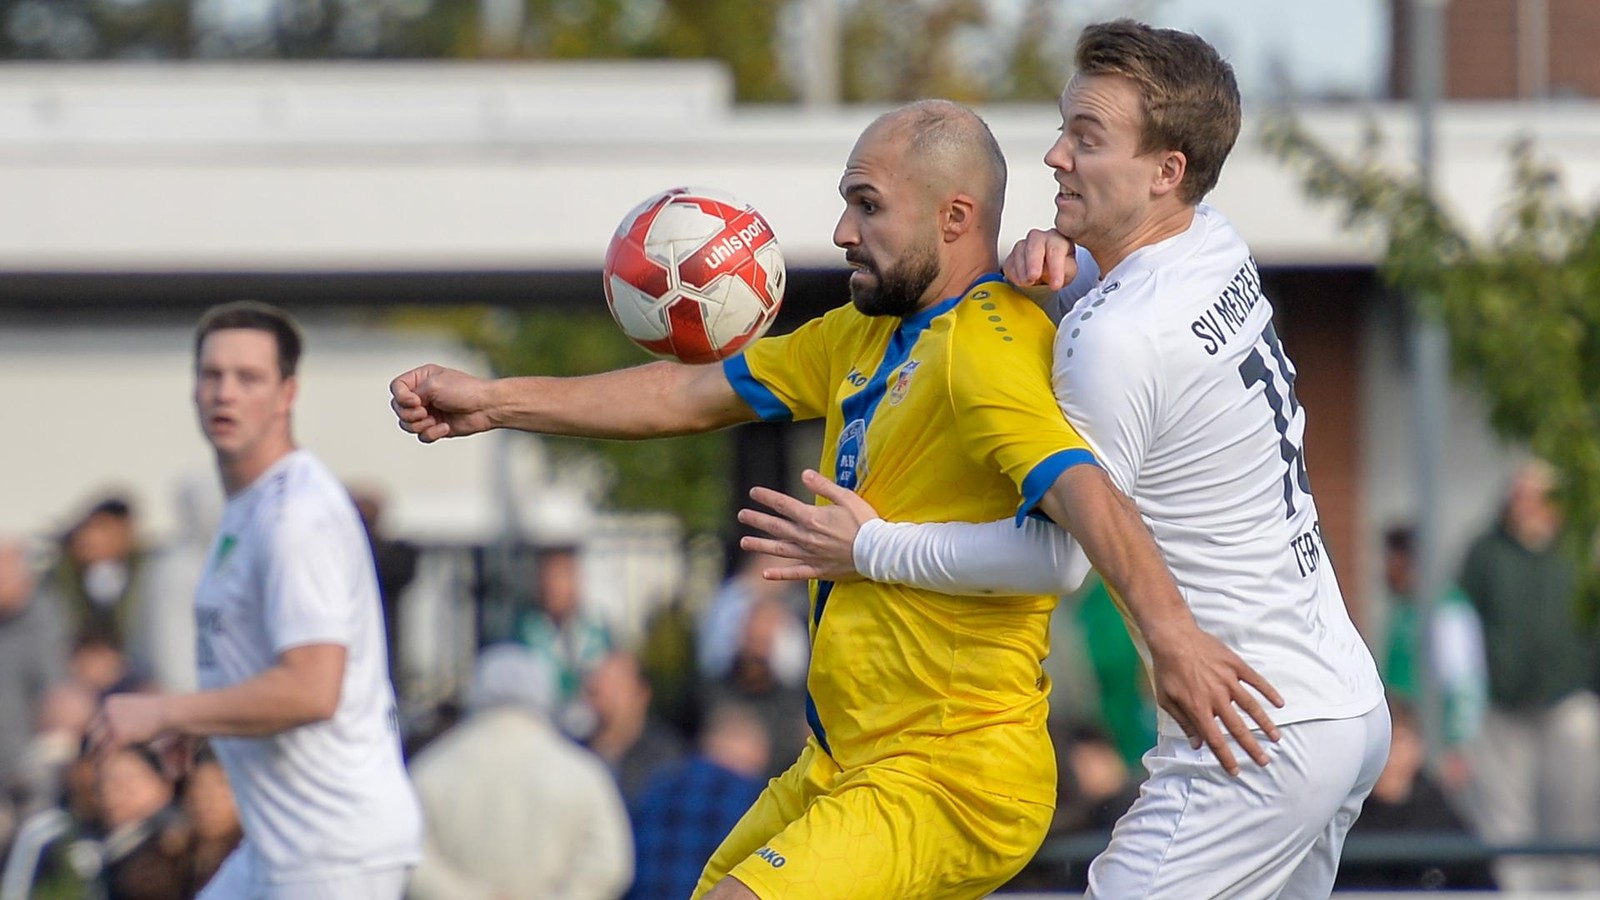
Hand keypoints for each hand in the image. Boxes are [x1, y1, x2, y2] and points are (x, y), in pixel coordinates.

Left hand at [88, 693, 170, 758]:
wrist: (170, 713)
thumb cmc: (157, 713)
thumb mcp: (136, 711)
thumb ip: (123, 717)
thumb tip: (114, 730)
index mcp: (110, 703)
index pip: (95, 721)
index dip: (93, 735)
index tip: (91, 745)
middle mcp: (108, 712)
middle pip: (92, 732)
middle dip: (89, 745)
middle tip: (87, 756)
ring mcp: (113, 723)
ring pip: (97, 743)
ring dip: (93, 754)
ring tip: (92, 763)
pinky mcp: (120, 736)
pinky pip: (106, 751)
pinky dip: (102, 759)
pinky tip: (99, 766)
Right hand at [390, 364, 494, 442]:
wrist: (486, 407)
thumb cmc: (465, 391)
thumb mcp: (434, 385)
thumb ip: (413, 393)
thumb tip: (406, 406)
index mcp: (421, 378)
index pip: (396, 388)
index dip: (401, 397)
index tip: (416, 401)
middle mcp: (422, 395)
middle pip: (398, 408)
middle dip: (410, 414)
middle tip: (426, 411)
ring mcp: (428, 411)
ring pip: (407, 424)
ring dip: (420, 425)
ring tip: (434, 420)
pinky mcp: (435, 426)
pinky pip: (421, 435)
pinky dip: (432, 433)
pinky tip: (445, 427)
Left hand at [736, 469, 880, 582]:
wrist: (878, 551)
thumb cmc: (865, 522)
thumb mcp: (846, 497)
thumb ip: (823, 486)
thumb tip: (804, 474)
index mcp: (812, 518)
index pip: (783, 505)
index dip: (767, 497)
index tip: (753, 492)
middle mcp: (806, 537)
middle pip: (776, 527)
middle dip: (757, 519)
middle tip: (741, 515)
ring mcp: (811, 555)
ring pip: (779, 550)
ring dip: (760, 545)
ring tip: (744, 542)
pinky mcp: (818, 570)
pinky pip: (795, 573)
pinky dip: (779, 574)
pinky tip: (765, 574)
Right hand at [1002, 228, 1078, 291]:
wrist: (1046, 274)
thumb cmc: (1059, 269)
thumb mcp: (1069, 272)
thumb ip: (1066, 270)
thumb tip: (1057, 274)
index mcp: (1058, 238)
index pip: (1056, 249)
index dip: (1055, 267)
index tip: (1055, 284)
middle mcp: (1040, 237)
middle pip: (1035, 242)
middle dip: (1033, 261)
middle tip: (1034, 277)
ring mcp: (1024, 244)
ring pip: (1019, 251)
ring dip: (1022, 270)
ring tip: (1029, 283)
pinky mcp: (1012, 255)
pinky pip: (1009, 262)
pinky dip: (1014, 274)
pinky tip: (1021, 281)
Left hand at [1145, 626, 1284, 775]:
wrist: (1172, 637)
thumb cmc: (1166, 670)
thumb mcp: (1166, 699)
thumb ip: (1183, 722)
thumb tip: (1196, 744)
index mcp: (1198, 708)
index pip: (1215, 740)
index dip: (1226, 758)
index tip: (1236, 771)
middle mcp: (1216, 697)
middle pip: (1238, 728)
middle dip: (1252, 748)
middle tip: (1264, 762)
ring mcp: (1228, 680)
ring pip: (1251, 706)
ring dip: (1265, 724)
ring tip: (1276, 738)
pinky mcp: (1235, 665)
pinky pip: (1256, 680)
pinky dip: (1269, 692)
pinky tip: (1279, 703)